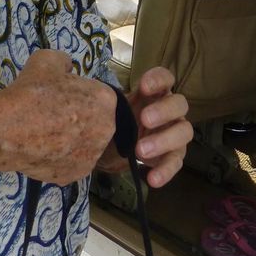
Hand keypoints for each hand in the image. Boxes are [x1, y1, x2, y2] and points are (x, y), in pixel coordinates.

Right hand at [0, 49, 117, 184]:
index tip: (64, 97)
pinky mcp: (74, 176)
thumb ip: (64, 62)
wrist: (7, 130)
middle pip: (96, 122)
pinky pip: (69, 163)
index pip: (99, 96)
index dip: (81, 95)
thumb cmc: (31, 92)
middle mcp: (106, 131)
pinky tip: (42, 150)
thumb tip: (66, 69)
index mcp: (106, 100)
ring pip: (85, 145)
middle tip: (55, 116)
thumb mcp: (48, 60)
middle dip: (81, 119)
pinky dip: (58, 158)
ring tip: (47, 134)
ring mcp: (91, 157)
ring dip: (72, 140)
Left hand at [114, 66, 191, 187]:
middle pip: (180, 103)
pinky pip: (176, 163)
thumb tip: (71, 76)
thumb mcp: (107, 107)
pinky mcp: (173, 156)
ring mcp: (174, 133)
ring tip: (140, 151)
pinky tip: (151, 179)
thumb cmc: (112, 122)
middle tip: (144, 119)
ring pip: (184, 132)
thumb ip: (102, 96)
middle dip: (164, 111)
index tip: (143, 87)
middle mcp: (169, 111)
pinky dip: (166, 171)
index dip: (158, 79)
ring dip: (164, 141)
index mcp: (154, 94)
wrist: (110, 149)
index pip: (166, 79)